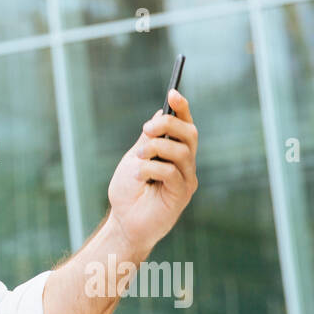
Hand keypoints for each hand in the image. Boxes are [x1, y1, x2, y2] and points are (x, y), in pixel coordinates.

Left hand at [106, 89, 197, 251]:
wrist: (124, 221)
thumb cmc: (128, 191)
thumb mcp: (135, 158)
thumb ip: (149, 139)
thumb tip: (160, 113)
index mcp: (174, 152)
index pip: (185, 125)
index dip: (182, 108)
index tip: (172, 92)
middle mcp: (185, 164)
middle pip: (189, 133)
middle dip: (168, 125)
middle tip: (146, 130)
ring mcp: (186, 179)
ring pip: (182, 151)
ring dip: (155, 150)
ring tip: (138, 159)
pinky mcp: (182, 195)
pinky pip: (172, 172)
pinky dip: (152, 169)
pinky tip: (140, 177)